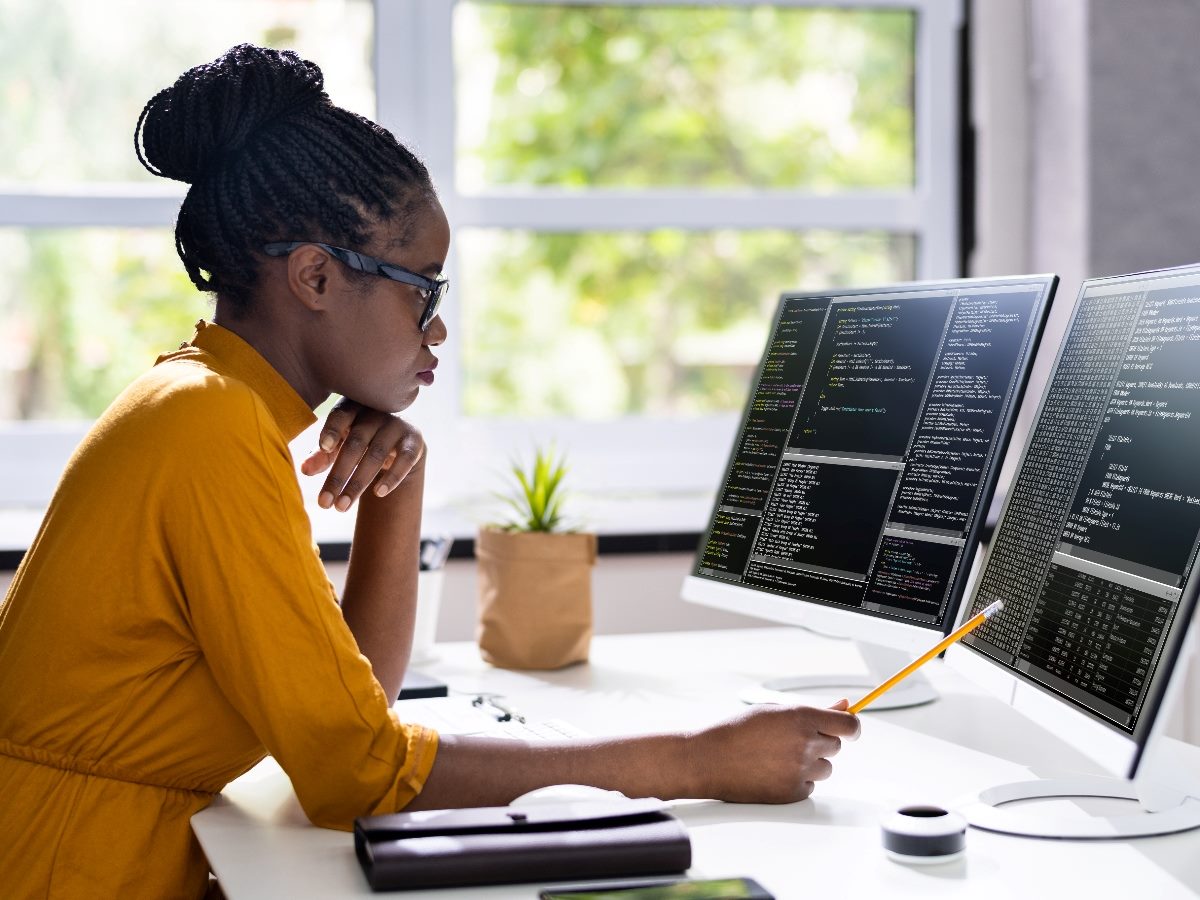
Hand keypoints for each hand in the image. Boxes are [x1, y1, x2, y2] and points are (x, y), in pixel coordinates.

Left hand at [300, 399, 424, 510]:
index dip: (332, 430)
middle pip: (355, 443)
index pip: (341, 415)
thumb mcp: (338, 446)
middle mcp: (375, 413)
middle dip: (338, 475)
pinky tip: (379, 493)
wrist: (398, 443)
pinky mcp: (414, 441)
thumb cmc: (359, 442)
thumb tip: (304, 470)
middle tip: (324, 503)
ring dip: (357, 483)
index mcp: (352, 408)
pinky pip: (404, 459)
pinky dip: (392, 477)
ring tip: (342, 507)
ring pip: (376, 454)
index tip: (324, 447)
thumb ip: (322, 456)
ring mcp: (396, 426)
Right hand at [692, 700, 859, 802]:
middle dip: (820, 742)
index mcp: (801, 717)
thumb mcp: (774, 711)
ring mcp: (800, 770)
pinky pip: (810, 785)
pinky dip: (798, 780)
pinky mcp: (793, 792)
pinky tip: (774, 772)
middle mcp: (805, 743)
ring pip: (825, 767)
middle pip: (836, 746)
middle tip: (791, 740)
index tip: (850, 729)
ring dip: (811, 762)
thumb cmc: (738, 731)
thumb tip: (844, 705)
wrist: (710, 759)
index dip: (852, 726)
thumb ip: (814, 710)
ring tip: (779, 757)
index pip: (848, 725)